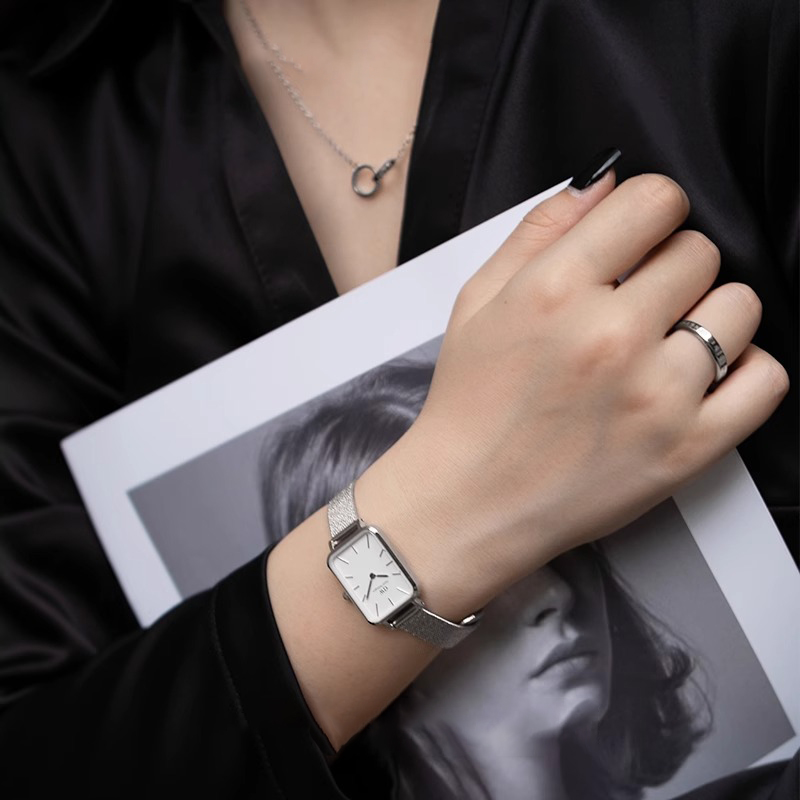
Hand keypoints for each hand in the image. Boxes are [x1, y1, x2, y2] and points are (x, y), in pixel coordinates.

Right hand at [359, 167, 788, 616]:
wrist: (469, 500)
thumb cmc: (471, 405)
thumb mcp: (478, 301)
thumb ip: (539, 230)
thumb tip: (603, 181)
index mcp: (555, 290)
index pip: (655, 200)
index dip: (652, 211)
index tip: (643, 235)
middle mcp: (610, 336)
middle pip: (700, 252)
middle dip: (672, 267)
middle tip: (640, 303)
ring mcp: (655, 394)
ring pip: (739, 308)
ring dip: (709, 314)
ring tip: (667, 344)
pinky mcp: (687, 447)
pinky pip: (765, 378)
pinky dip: (745, 369)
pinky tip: (701, 377)